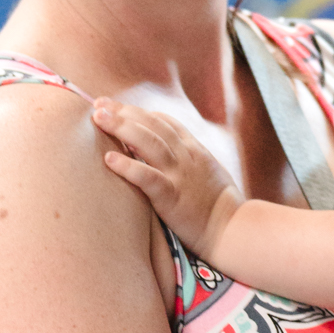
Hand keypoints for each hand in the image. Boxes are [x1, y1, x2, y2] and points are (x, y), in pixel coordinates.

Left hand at [92, 99, 241, 257]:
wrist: (234, 228)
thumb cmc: (222, 207)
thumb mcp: (209, 173)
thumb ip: (190, 159)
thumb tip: (166, 153)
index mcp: (195, 150)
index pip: (164, 122)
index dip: (139, 112)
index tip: (117, 106)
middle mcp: (186, 157)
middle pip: (152, 126)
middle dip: (124, 112)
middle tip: (99, 103)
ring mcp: (179, 176)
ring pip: (148, 143)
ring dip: (121, 127)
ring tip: (98, 117)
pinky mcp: (172, 197)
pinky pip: (148, 178)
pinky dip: (128, 166)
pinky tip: (109, 159)